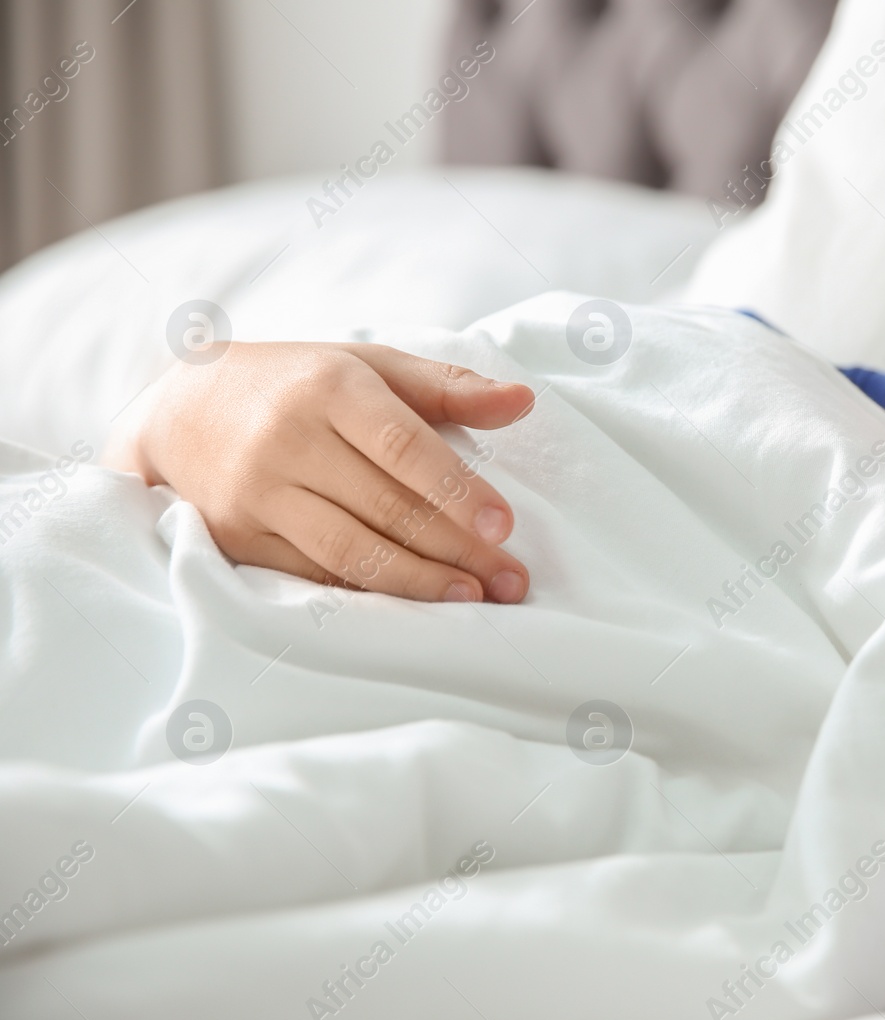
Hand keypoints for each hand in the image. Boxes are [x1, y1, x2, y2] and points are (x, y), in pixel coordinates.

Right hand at [105, 341, 534, 602]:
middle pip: (386, 507)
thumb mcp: (369, 367)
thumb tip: (523, 401)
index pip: (404, 446)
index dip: (456, 491)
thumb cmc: (299, 385)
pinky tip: (414, 604)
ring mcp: (258, 493)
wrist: (181, 410)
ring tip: (473, 599)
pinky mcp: (237, 537)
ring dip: (419, 582)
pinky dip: (369, 594)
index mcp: (331, 388)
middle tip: (512, 580)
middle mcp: (289, 440)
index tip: (504, 526)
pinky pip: (314, 575)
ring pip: (351, 551)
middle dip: (458, 549)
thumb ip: (448, 388)